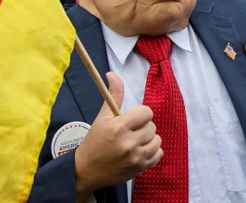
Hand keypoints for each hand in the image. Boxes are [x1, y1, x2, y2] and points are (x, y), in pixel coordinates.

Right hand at [74, 72, 162, 199]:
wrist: (86, 170)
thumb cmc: (94, 141)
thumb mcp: (102, 117)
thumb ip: (113, 95)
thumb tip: (112, 74)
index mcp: (118, 127)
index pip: (146, 112)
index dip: (140, 114)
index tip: (132, 119)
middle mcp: (128, 143)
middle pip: (152, 126)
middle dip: (143, 127)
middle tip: (130, 132)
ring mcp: (135, 158)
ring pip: (157, 140)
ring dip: (149, 139)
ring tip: (135, 141)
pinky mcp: (140, 169)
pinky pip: (159, 154)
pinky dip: (152, 152)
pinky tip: (140, 151)